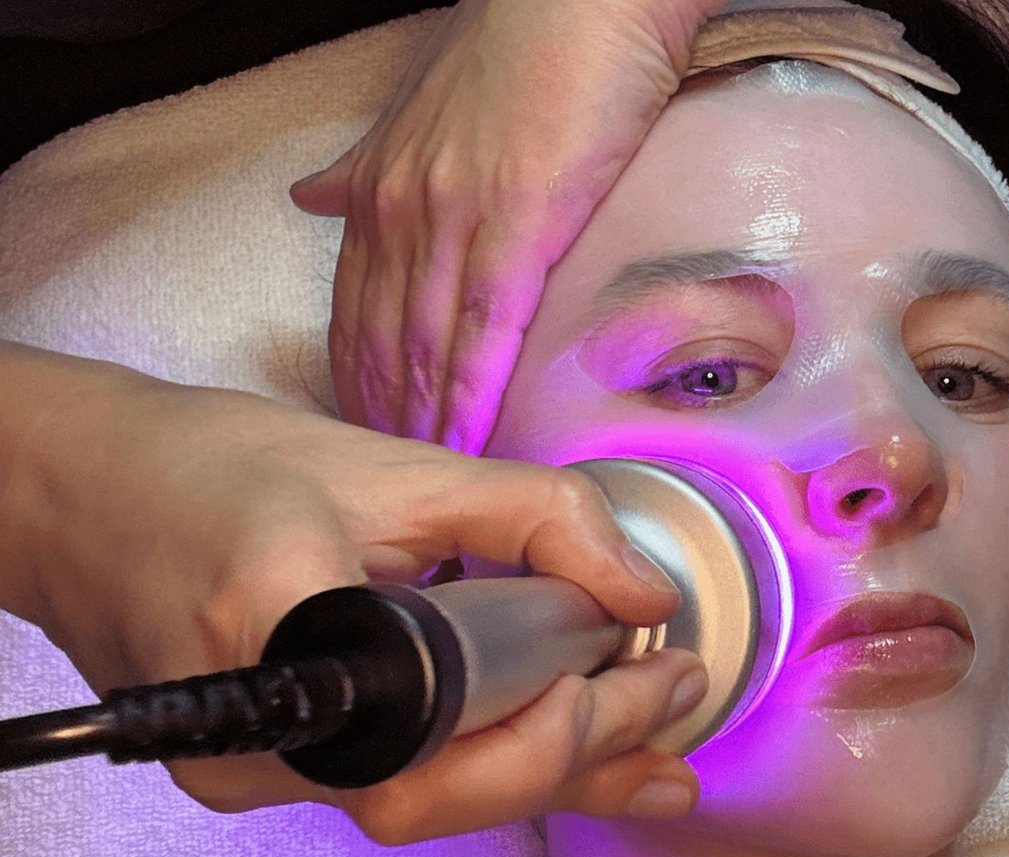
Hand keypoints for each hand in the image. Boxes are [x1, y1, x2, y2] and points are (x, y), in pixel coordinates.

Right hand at [0, 343, 702, 842]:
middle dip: (583, 754)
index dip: (564, 716)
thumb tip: (641, 590)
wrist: (82, 493)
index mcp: (282, 623)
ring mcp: (246, 769)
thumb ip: (534, 520)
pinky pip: (398, 787)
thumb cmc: (209, 466)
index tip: (652, 664)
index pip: (448, 724)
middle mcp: (252, 729)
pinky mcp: (259, 771)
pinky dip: (489, 766)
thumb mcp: (393, 465)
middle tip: (675, 696)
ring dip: (549, 772)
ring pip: (428, 803)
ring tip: (653, 748)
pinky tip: (569, 759)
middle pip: (445, 791)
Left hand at [291, 0, 729, 453]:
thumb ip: (366, 167)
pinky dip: (472, 395)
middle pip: (380, 340)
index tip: (361, 436)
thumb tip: (312, 197)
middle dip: (381, 419)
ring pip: (424, 346)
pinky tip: (469, 442)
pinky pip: (485, 328)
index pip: (352, 308)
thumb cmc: (526, 48)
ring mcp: (455, 217)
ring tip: (430, 485)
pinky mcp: (520, 221)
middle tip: (388, 485)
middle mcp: (403, 208)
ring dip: (423, 425)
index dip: (354, 379)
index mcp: (382, 189)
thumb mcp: (422, 110)